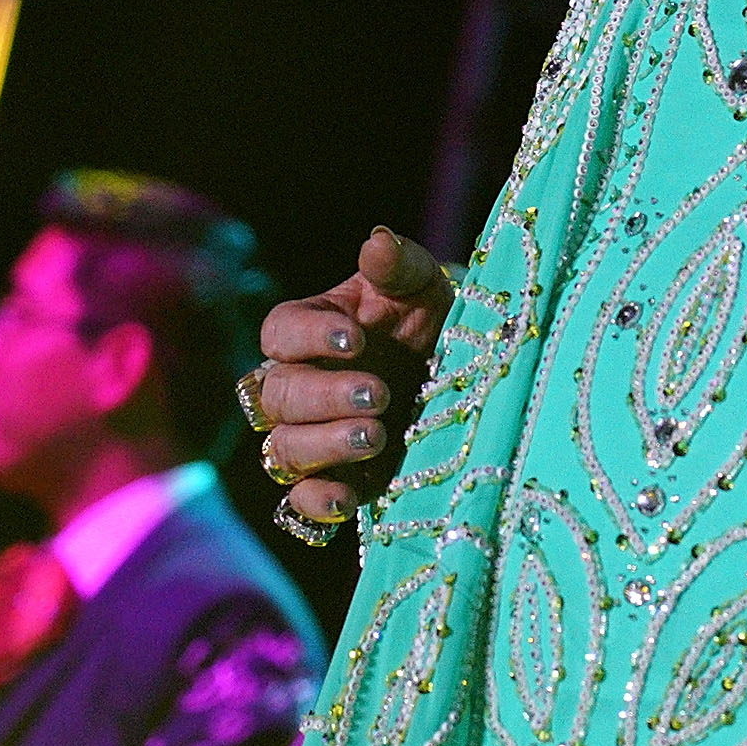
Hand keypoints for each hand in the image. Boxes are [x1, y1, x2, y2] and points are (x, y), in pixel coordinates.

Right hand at [252, 227, 454, 532]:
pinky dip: (315, 503)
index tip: (356, 339)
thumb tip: (377, 242)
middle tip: (378, 395)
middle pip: (277, 396)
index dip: (309, 338)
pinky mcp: (337, 480)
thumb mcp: (425, 285)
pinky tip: (346, 499)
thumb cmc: (434, 316)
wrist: (469, 370)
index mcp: (311, 330)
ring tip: (377, 435)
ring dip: (324, 445)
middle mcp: (301, 385)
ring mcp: (315, 436)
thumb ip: (398, 265)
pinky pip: (299, 503)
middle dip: (323, 397)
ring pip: (283, 448)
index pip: (280, 332)